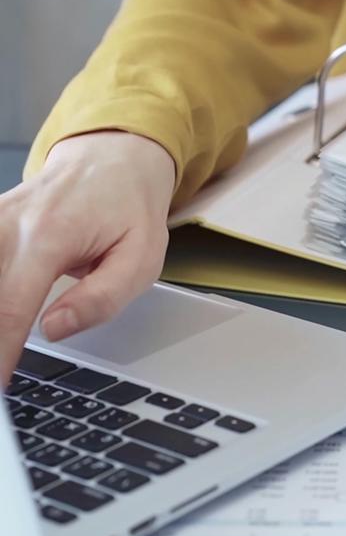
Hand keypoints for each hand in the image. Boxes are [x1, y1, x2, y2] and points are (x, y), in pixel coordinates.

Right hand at [0, 132, 174, 385]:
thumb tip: (54, 329)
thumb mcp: (141, 256)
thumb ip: (102, 297)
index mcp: (49, 234)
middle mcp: (9, 224)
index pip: (11, 306)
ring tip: (2, 353)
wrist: (113, 158)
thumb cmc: (130, 208)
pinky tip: (1, 319)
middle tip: (0, 377)